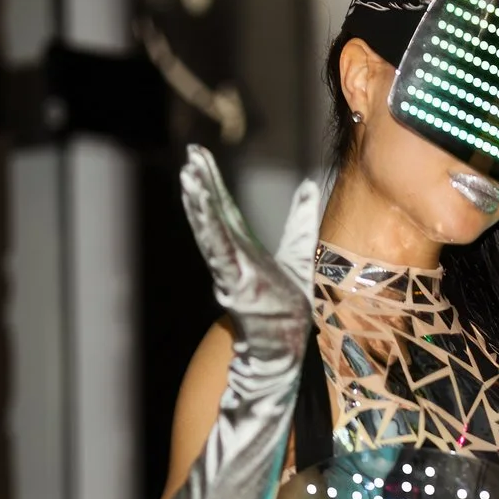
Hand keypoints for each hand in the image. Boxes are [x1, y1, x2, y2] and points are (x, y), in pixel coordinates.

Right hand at [178, 145, 320, 362]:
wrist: (287, 344)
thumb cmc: (289, 305)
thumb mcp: (298, 252)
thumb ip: (299, 220)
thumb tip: (308, 186)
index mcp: (243, 248)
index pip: (224, 208)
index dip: (211, 182)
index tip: (198, 156)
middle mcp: (233, 256)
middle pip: (214, 214)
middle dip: (201, 184)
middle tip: (190, 155)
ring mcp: (232, 270)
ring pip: (211, 231)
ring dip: (199, 203)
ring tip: (189, 175)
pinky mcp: (236, 284)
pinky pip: (220, 252)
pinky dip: (209, 229)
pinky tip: (202, 208)